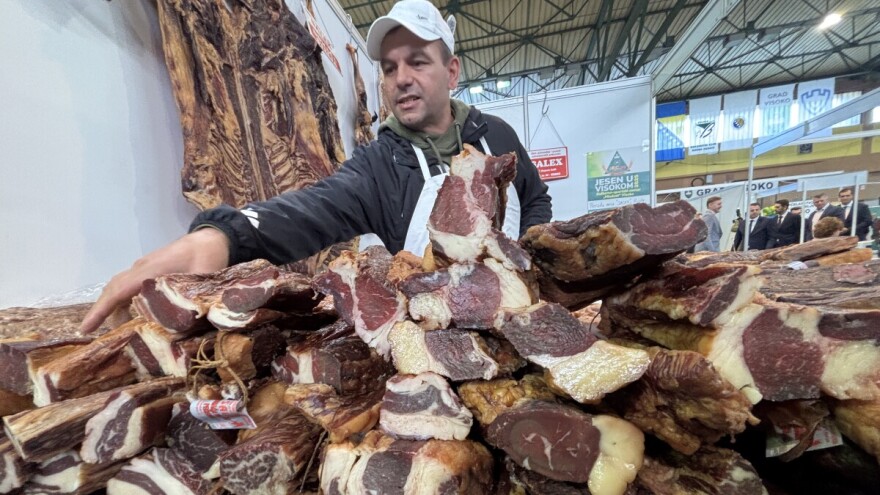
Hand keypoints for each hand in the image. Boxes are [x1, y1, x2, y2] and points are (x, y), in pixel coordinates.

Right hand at [80, 228, 229, 332]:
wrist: (214, 237)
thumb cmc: (209, 256)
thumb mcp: (204, 280)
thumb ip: (193, 300)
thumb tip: (183, 326)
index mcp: (152, 269)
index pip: (119, 290)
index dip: (102, 309)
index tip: (86, 327)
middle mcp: (142, 267)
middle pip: (114, 289)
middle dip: (102, 311)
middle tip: (94, 334)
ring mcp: (145, 267)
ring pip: (120, 287)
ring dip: (114, 306)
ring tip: (115, 331)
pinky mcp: (151, 269)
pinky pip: (130, 285)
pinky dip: (124, 300)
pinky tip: (131, 316)